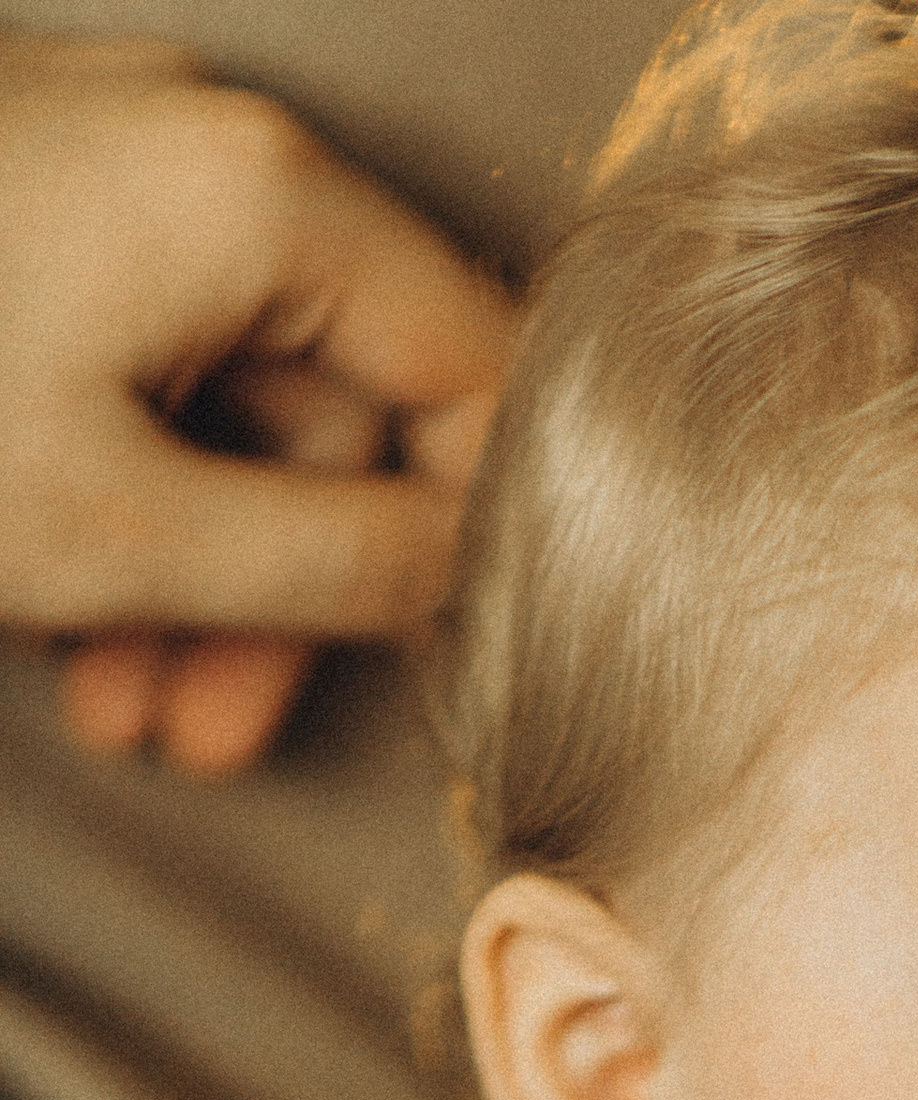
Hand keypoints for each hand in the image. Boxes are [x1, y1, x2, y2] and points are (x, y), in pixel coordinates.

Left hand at [0, 35, 512, 772]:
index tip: (419, 667)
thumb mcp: (127, 531)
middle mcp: (208, 154)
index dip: (466, 542)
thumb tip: (469, 581)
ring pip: (225, 407)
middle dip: (281, 596)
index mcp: (269, 202)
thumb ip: (337, 567)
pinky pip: (132, 367)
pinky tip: (56, 614)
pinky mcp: (29, 208)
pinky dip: (118, 498)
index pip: (476, 378)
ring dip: (191, 580)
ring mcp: (110, 171)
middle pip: (338, 407)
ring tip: (114, 706)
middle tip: (212, 731)